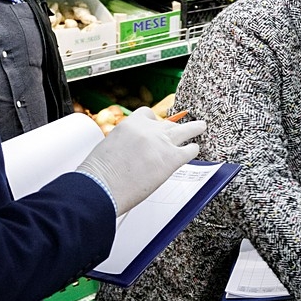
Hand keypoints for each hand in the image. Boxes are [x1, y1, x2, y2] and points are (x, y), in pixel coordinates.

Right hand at [77, 107, 205, 215]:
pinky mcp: (171, 158)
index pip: (148, 115)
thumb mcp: (108, 148)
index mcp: (130, 124)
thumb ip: (125, 145)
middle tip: (180, 127)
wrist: (101, 185)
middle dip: (174, 127)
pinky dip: (193, 150)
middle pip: (168, 123)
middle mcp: (147, 130)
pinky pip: (189, 150)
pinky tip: (194, 151)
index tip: (157, 125)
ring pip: (185, 130)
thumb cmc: (99, 174)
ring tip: (201, 126)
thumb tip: (131, 153)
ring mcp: (161, 142)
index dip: (154, 122)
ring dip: (194, 128)